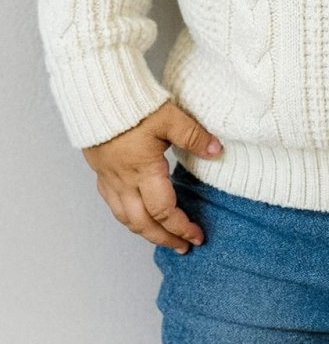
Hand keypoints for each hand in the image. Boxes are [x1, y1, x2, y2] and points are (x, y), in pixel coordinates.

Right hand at [82, 100, 223, 253]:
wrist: (97, 95)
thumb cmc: (134, 106)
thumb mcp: (170, 117)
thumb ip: (194, 136)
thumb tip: (217, 151)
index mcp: (144, 171)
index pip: (164, 211)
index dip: (182, 227)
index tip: (198, 236)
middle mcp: (125, 181)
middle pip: (143, 224)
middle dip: (165, 239)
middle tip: (183, 247)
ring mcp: (110, 179)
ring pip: (125, 218)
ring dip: (145, 232)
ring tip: (162, 238)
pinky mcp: (101, 172)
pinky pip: (113, 205)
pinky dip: (128, 217)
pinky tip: (137, 215)